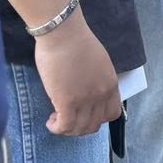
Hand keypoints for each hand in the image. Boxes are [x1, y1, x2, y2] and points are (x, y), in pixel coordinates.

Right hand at [36, 13, 122, 134]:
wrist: (64, 33)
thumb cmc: (76, 41)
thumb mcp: (98, 62)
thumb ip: (96, 79)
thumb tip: (86, 90)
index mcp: (111, 84)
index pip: (112, 113)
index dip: (97, 118)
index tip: (85, 113)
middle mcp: (101, 95)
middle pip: (95, 125)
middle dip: (81, 126)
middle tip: (68, 118)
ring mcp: (85, 100)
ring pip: (80, 129)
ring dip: (68, 129)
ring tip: (57, 119)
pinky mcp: (67, 102)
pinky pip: (64, 126)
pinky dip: (57, 128)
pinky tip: (51, 122)